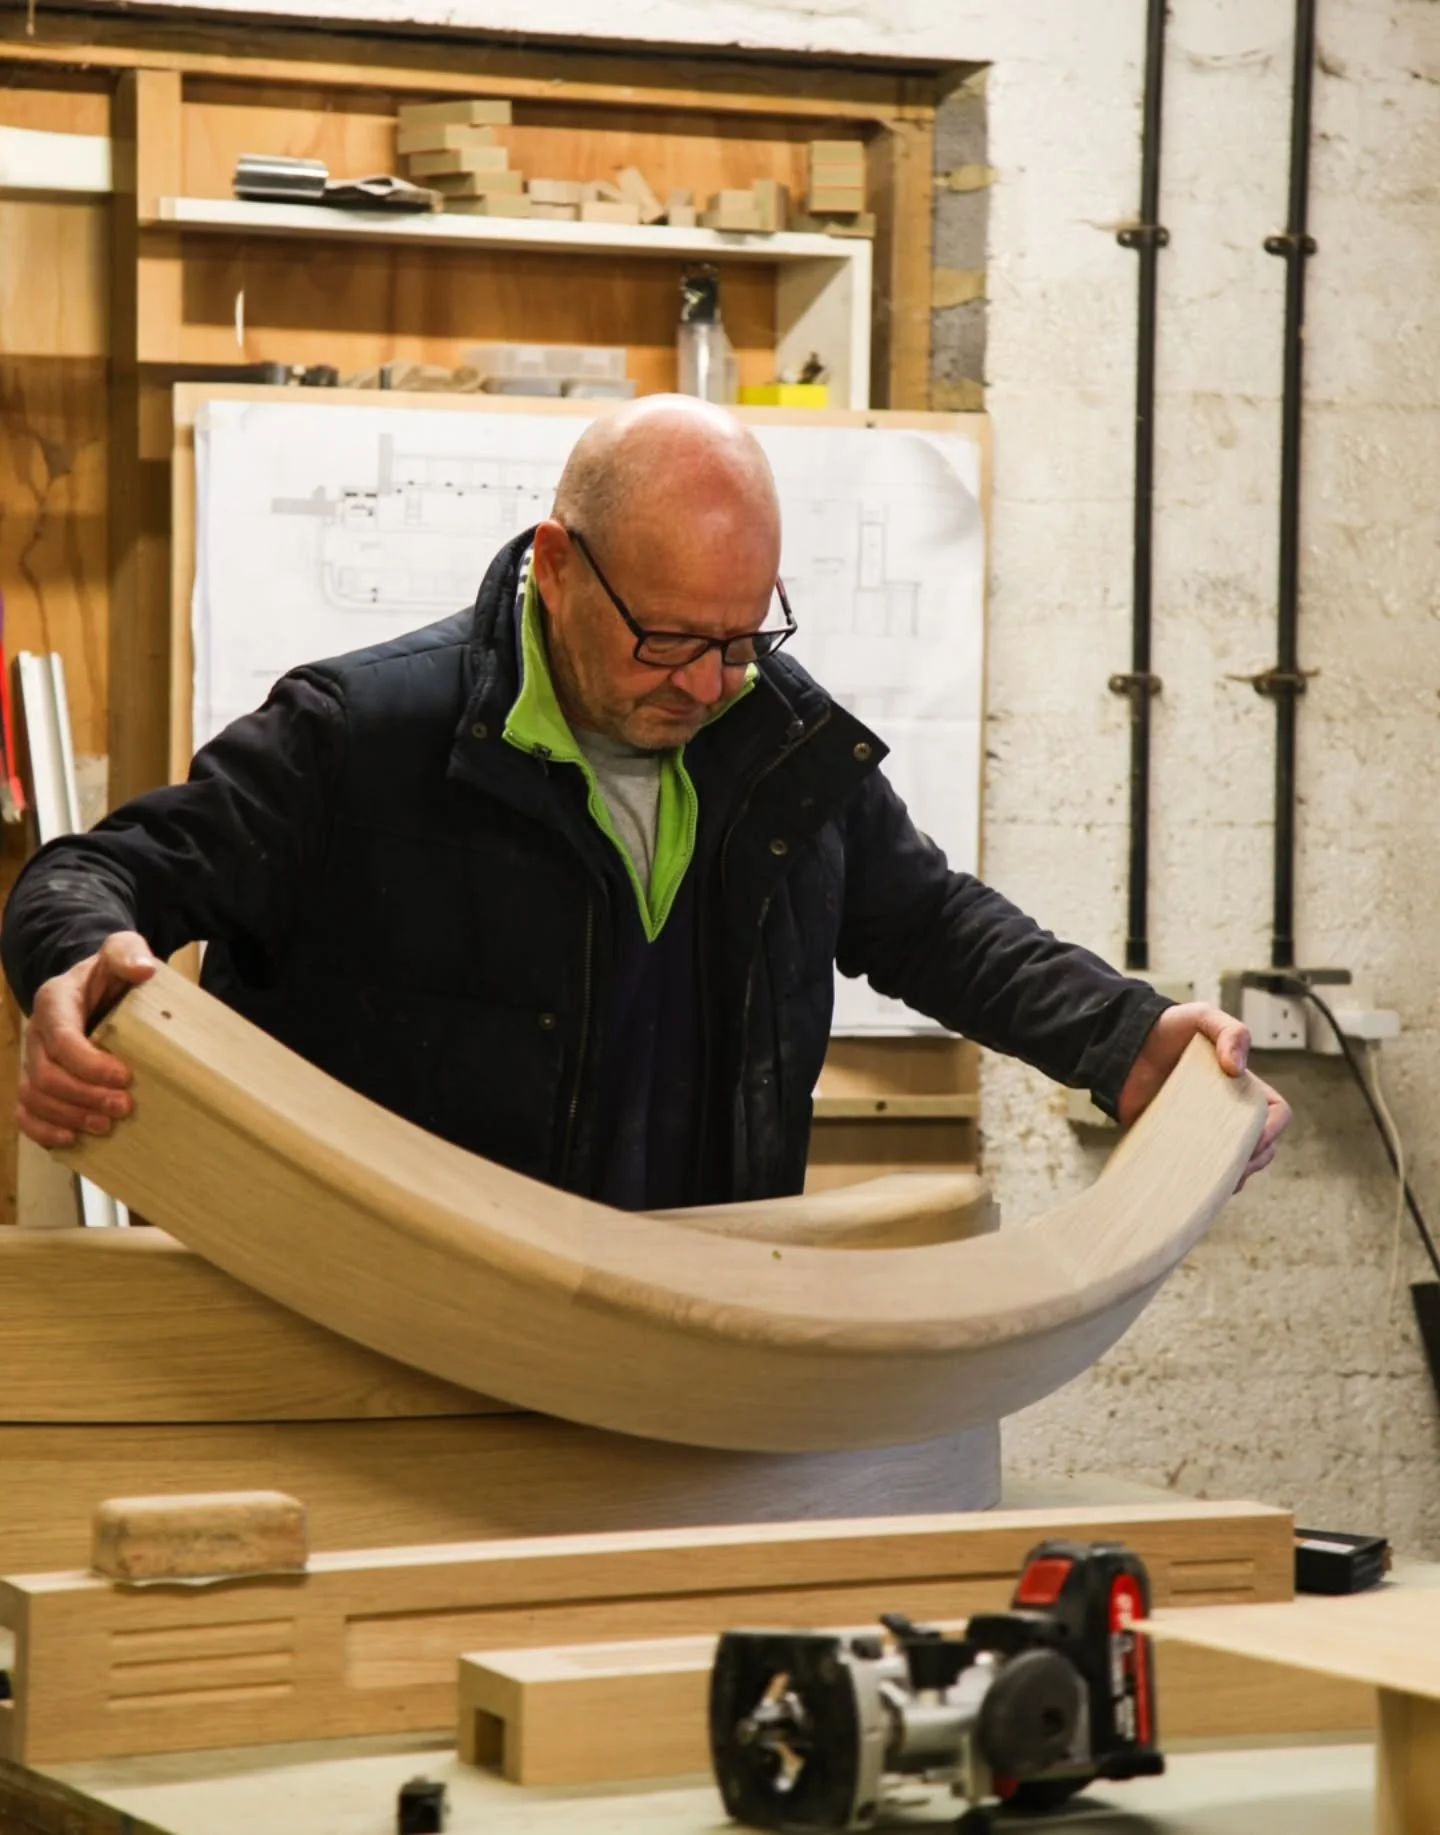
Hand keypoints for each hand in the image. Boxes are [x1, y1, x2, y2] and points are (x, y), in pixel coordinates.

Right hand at [17, 932, 157, 1149]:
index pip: (62, 1040)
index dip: (90, 1065)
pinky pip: (25, 1113)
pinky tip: (71, 1140)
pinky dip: (43, 1131)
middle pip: (45, 1075)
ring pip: (33, 1098)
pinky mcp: (36, 1081)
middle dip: (84, 1096)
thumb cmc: (110, 972)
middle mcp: (37, 1034)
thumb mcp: (122, 949)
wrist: (94, 986)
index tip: (125, 1077)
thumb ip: (128, 952)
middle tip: (124, 1107)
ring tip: (106, 1126)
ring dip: (68, 1117)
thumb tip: (143, 969)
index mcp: (54, 1002)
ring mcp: (33, 1060)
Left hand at [1116, 1001, 1290, 1187]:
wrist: (1122, 1044)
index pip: (1276, 1114)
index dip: (1272, 1130)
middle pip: (1261, 1148)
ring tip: (1212, 1177)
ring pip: (1234, 1165)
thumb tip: (1237, 1068)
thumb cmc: (1167, 1028)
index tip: (1253, 1139)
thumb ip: (1229, 1032)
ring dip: (1231, 1177)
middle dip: (1254, 1161)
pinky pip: (1197, 1171)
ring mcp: (1203, 1131)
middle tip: (1231, 1165)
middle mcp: (1228, 1112)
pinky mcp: (1177, 1144)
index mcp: (1242, 1086)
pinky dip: (1201, 1181)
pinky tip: (1192, 1182)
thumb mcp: (1202, 1017)